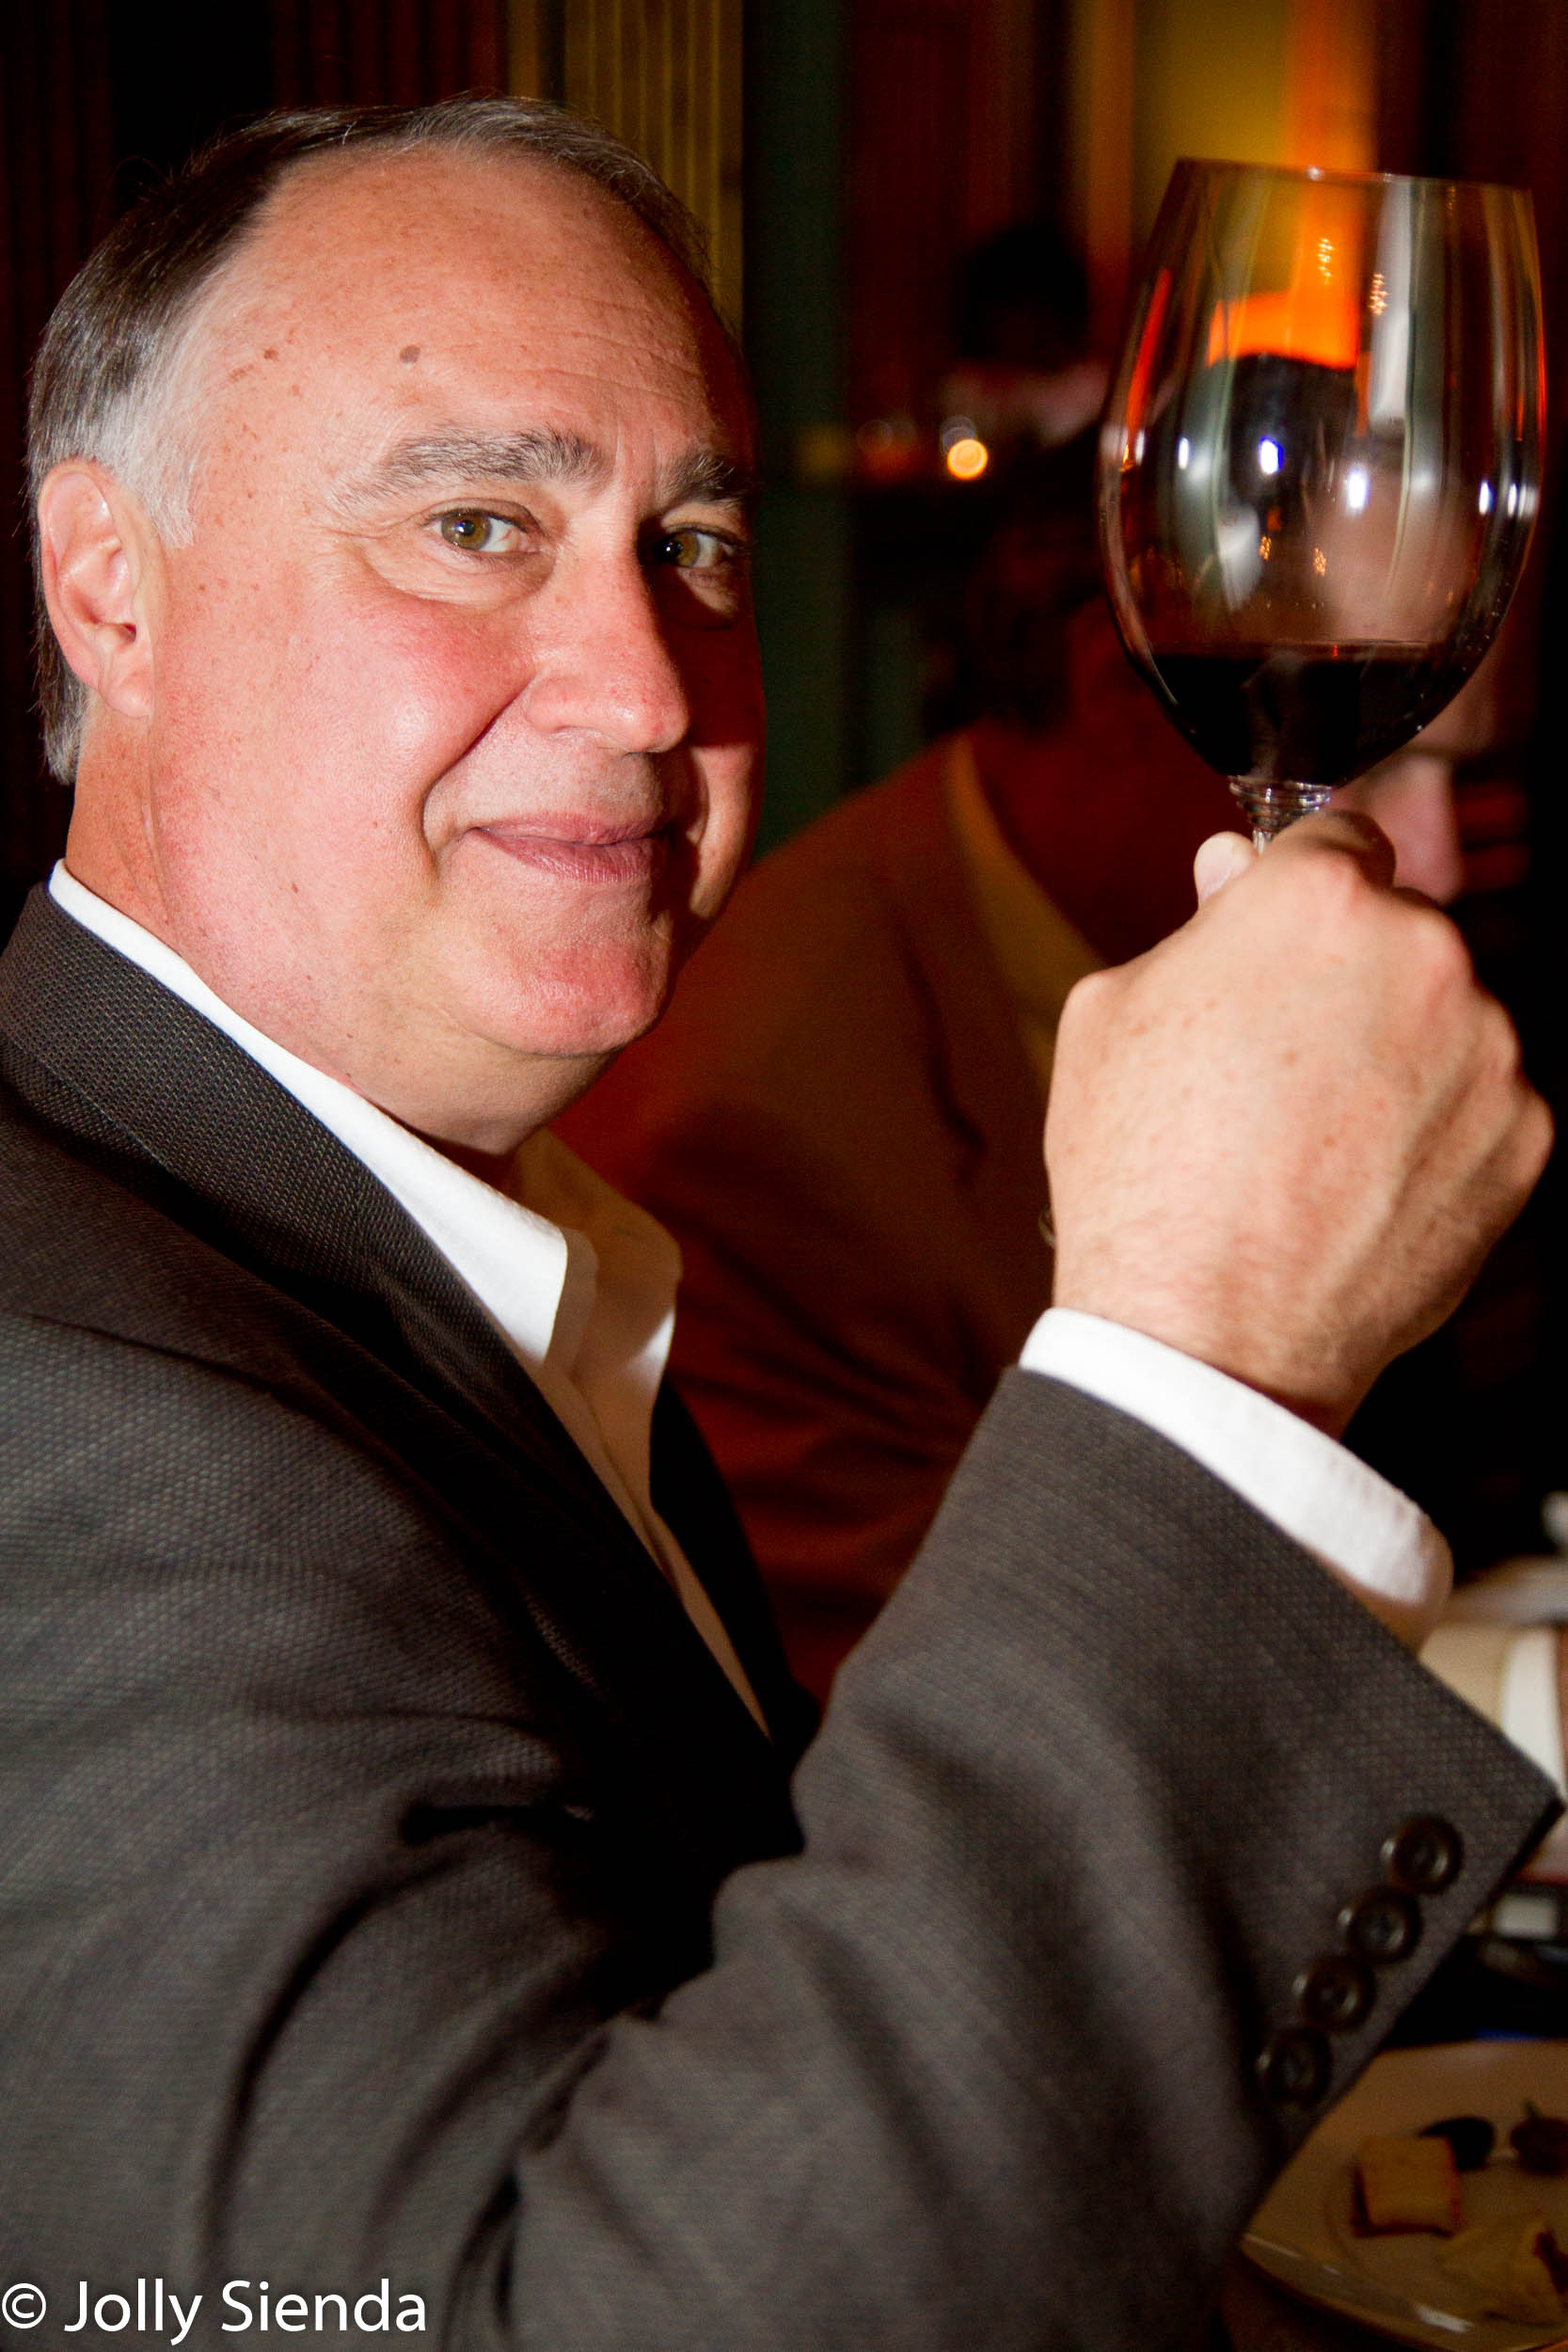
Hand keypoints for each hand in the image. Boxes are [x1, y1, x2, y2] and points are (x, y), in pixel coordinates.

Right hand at [1045, 812, 1552, 1435]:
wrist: (1207, 1333)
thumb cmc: (1142, 1177)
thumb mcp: (1113, 1016)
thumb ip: (1194, 926)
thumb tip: (1232, 875)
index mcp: (1318, 901)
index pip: (1340, 837)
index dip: (1298, 892)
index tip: (1282, 937)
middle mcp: (1424, 954)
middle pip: (1399, 933)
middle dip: (1347, 980)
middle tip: (1274, 1063)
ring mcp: (1487, 1049)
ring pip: (1445, 1021)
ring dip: (1397, 1057)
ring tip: (1312, 1139)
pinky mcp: (1524, 1137)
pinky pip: (1478, 1106)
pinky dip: (1433, 1134)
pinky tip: (1357, 1181)